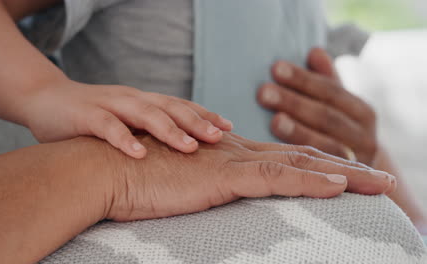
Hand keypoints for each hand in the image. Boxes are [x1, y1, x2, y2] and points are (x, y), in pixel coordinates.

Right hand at [22, 79, 232, 158]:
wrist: (43, 99)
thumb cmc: (89, 116)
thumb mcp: (123, 120)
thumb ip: (146, 129)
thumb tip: (180, 149)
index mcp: (142, 101)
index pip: (179, 106)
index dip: (204, 114)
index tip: (229, 127)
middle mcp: (131, 99)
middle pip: (169, 107)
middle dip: (196, 122)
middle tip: (220, 137)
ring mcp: (109, 105)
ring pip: (145, 114)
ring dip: (169, 130)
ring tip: (190, 147)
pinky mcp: (85, 115)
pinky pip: (107, 126)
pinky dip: (124, 139)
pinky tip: (139, 154)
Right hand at [105, 132, 395, 221]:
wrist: (108, 169)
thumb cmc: (139, 179)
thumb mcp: (180, 182)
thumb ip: (203, 184)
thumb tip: (214, 194)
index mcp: (230, 155)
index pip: (286, 158)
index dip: (321, 165)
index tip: (349, 176)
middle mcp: (238, 152)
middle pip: (304, 157)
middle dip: (346, 166)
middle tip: (380, 176)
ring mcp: (232, 162)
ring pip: (300, 165)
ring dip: (343, 173)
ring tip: (379, 182)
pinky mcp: (222, 175)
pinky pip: (276, 178)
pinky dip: (310, 182)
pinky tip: (339, 186)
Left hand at [257, 48, 377, 165]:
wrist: (364, 177)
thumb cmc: (339, 133)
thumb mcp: (337, 107)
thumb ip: (326, 81)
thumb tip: (314, 50)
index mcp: (361, 112)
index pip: (330, 91)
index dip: (304, 80)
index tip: (275, 68)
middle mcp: (363, 136)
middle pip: (327, 116)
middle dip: (295, 102)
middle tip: (263, 91)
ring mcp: (354, 163)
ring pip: (327, 145)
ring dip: (299, 131)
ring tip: (274, 120)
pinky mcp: (344, 187)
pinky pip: (322, 174)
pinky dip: (304, 164)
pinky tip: (279, 157)